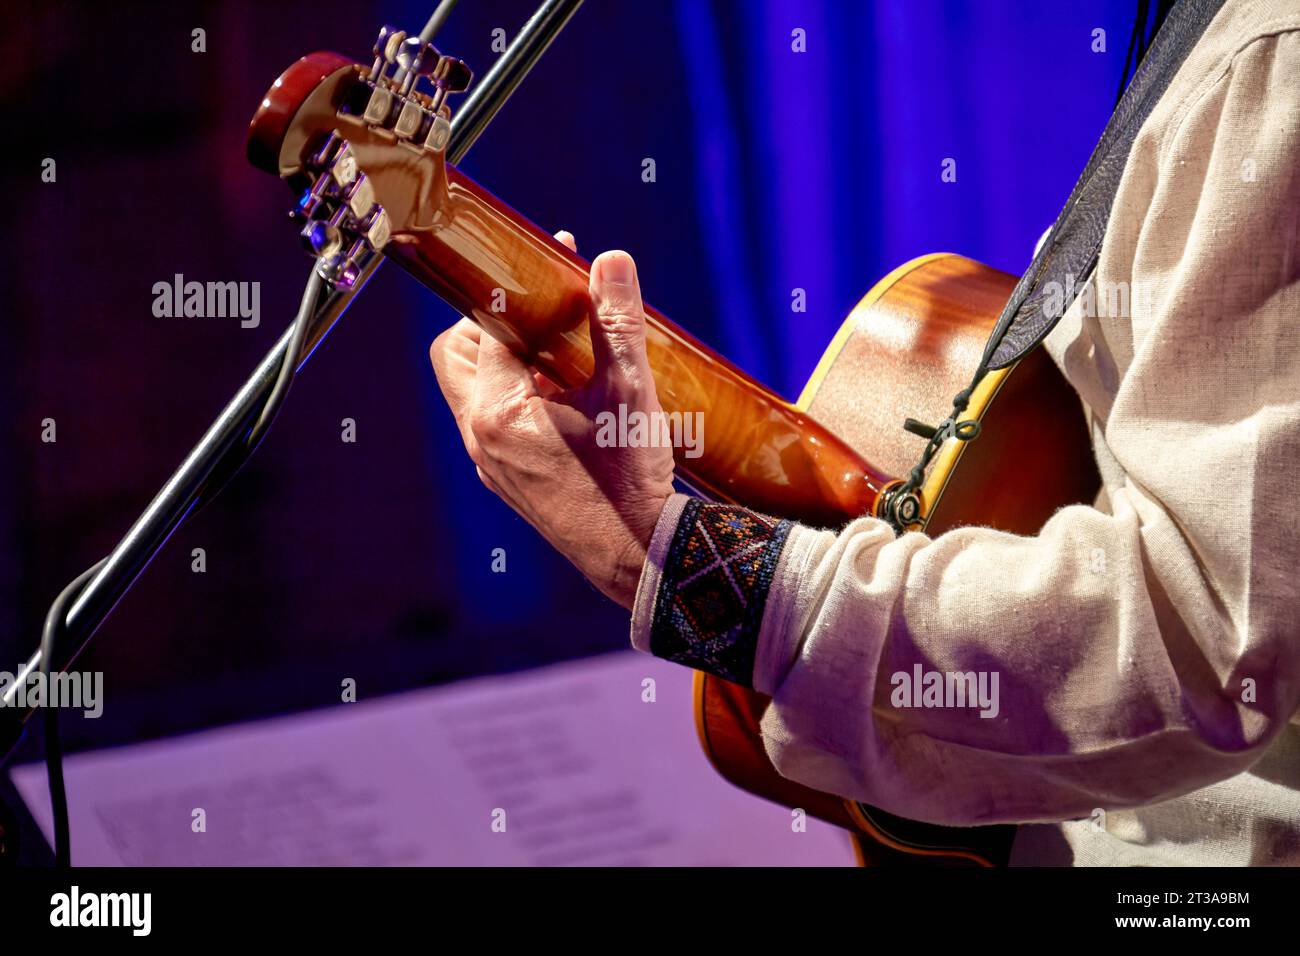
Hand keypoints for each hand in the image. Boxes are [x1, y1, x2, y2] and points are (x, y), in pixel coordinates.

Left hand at [428, 235, 674, 607]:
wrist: (638, 555)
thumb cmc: (630, 476)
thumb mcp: (629, 390)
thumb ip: (616, 321)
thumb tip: (612, 261)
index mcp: (497, 408)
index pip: (487, 326)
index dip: (520, 288)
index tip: (553, 264)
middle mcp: (480, 437)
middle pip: (456, 356)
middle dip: (491, 323)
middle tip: (541, 309)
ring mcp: (491, 464)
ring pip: (473, 393)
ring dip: (505, 362)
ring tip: (559, 349)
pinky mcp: (509, 483)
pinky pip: (495, 426)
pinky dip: (517, 399)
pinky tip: (567, 397)